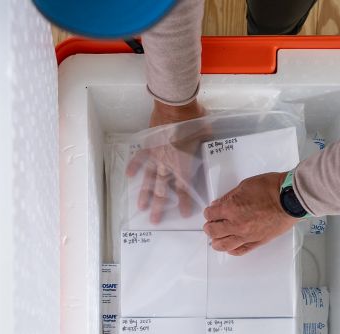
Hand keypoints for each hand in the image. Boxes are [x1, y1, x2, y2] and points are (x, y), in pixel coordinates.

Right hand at [126, 99, 206, 223]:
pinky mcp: (148, 145)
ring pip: (149, 179)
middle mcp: (168, 165)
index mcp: (184, 165)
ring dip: (145, 194)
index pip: (184, 189)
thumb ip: (205, 146)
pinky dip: (134, 166)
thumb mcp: (205, 136)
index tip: (185, 214)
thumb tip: (210, 147)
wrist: (176, 106)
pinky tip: (129, 175)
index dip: (185, 203)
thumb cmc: (194, 120)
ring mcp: (156, 156)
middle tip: (155, 221)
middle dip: (160, 207)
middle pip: (163, 190)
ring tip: (141, 207)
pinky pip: (140, 158)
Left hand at [203, 172, 297, 255]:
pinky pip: (240, 251)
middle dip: (210, 227)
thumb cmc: (271, 189)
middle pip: (213, 232)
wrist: (290, 199)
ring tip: (216, 239)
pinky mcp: (257, 242)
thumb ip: (229, 196)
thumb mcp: (245, 185)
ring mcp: (246, 235)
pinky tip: (230, 247)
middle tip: (211, 225)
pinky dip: (232, 250)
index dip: (209, 212)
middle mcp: (236, 224)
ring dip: (217, 242)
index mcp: (231, 208)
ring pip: (224, 245)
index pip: (211, 214)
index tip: (211, 212)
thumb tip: (219, 204)